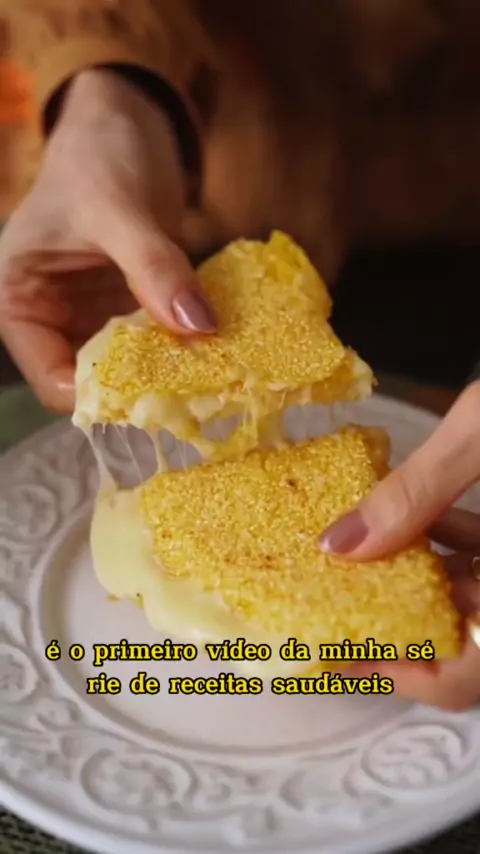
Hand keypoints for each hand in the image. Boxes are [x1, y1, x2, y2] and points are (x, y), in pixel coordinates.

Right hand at [0, 69, 215, 411]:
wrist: (126, 121)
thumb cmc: (97, 154)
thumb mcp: (119, 208)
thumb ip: (154, 267)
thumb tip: (199, 326)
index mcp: (20, 303)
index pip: (52, 380)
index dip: (100, 394)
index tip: (157, 392)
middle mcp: (53, 319)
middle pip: (94, 381)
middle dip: (142, 387)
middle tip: (197, 387)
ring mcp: (95, 315)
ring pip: (132, 366)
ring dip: (170, 369)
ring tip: (215, 370)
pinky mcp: (131, 306)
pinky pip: (158, 340)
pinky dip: (183, 343)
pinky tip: (216, 345)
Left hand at [319, 382, 479, 709]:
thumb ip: (419, 491)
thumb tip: (340, 542)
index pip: (462, 676)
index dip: (394, 672)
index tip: (334, 651)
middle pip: (470, 640)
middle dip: (401, 617)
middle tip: (339, 593)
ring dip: (424, 575)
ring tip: (365, 549)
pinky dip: (461, 542)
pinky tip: (428, 512)